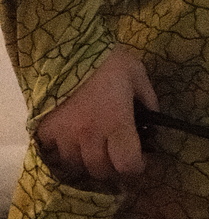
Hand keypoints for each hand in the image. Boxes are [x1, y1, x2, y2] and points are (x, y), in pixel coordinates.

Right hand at [35, 45, 156, 187]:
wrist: (66, 48)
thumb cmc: (107, 61)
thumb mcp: (137, 75)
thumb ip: (148, 100)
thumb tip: (154, 118)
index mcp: (116, 124)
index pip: (127, 165)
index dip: (137, 168)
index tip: (140, 161)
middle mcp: (90, 137)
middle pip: (101, 171)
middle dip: (113, 168)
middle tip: (117, 157)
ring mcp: (65, 137)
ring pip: (77, 166)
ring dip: (88, 161)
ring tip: (95, 150)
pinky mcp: (45, 131)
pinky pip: (55, 154)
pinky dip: (65, 153)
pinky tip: (72, 142)